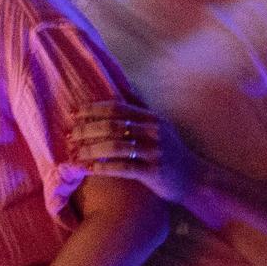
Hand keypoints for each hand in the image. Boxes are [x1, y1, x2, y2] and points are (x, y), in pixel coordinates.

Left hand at [70, 100, 202, 202]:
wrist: (196, 178)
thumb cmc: (172, 150)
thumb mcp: (160, 125)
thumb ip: (141, 107)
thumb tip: (124, 86)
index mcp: (151, 117)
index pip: (116, 108)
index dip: (92, 110)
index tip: (74, 114)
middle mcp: (153, 131)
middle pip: (112, 126)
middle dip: (86, 130)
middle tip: (70, 135)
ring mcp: (154, 151)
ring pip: (115, 146)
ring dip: (90, 149)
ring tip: (75, 153)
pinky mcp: (154, 172)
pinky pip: (123, 168)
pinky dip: (103, 167)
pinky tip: (88, 169)